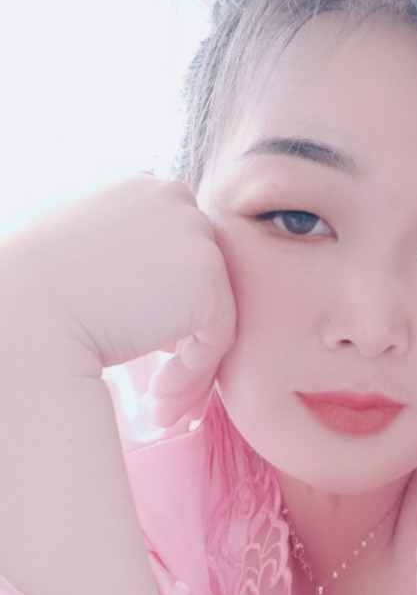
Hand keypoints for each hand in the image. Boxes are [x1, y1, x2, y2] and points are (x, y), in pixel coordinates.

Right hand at [7, 174, 236, 424]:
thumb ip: (131, 254)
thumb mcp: (83, 251)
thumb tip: (164, 289)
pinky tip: (157, 401)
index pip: (178, 252)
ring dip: (189, 366)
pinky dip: (193, 374)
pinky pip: (217, 336)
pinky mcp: (208, 279)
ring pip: (212, 312)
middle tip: (159, 388)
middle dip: (184, 338)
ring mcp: (195, 235)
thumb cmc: (36, 293)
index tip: (148, 346)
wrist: (20, 320)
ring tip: (159, 406)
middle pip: (201, 280)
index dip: (168, 304)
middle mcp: (175, 199)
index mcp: (143, 188)